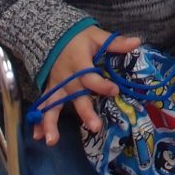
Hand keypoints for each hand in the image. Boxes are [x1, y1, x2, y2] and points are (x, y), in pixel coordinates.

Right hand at [38, 25, 141, 145]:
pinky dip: (39, 121)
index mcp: (79, 63)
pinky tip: (38, 136)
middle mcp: (67, 77)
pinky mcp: (50, 89)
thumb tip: (137, 42)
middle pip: (76, 96)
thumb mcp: (96, 36)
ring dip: (51, 122)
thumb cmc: (77, 37)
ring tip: (52, 140)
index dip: (102, 85)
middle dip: (85, 112)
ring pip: (53, 105)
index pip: (91, 77)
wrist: (51, 33)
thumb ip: (115, 43)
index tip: (115, 90)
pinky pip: (44, 105)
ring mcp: (57, 85)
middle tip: (95, 127)